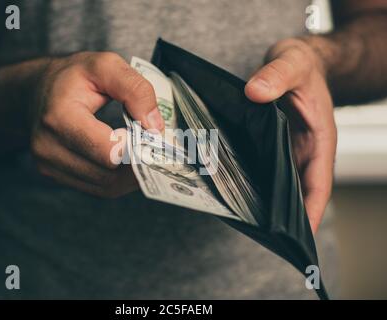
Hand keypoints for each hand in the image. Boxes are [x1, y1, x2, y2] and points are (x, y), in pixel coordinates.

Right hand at [30, 52, 163, 197]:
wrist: (38, 89)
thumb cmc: (73, 77)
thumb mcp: (106, 66)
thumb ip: (136, 89)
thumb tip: (155, 128)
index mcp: (59, 117)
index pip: (108, 151)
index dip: (135, 148)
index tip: (151, 135)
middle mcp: (48, 147)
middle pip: (109, 175)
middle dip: (138, 164)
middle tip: (155, 149)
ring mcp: (48, 164)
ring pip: (105, 187)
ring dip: (131, 176)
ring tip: (144, 155)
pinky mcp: (55, 175)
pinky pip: (97, 189)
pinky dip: (119, 180)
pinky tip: (128, 163)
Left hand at [245, 38, 336, 232]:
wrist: (295, 62)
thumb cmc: (302, 65)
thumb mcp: (292, 62)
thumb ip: (277, 75)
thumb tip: (255, 92)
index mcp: (319, 140)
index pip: (319, 182)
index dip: (312, 210)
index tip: (302, 236)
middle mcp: (305, 151)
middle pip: (299, 192)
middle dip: (288, 217)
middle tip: (268, 240)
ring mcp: (289, 151)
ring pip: (281, 184)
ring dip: (270, 204)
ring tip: (249, 225)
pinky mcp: (272, 147)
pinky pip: (266, 171)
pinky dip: (256, 184)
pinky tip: (237, 193)